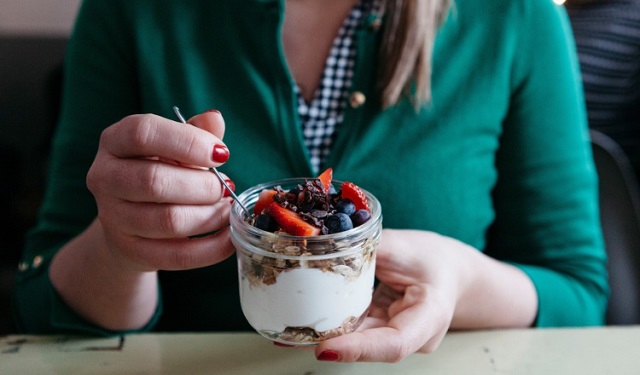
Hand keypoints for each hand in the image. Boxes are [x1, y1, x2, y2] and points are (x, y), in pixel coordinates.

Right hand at [86, 110, 235, 271]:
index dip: (188, 142)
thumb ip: (195, 132)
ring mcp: (113, 217)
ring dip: (211, 216)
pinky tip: (229, 236)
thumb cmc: (161, 170)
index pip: (143, 133)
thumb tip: (215, 119)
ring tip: (226, 209)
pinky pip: (177, 255)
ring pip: (169, 220)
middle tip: (225, 186)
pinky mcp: (130, 251)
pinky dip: (211, 248)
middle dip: (203, 185)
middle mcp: (104, 177)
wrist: (131, 221)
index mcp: (114, 141)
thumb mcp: (174, 146)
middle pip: (155, 181)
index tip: (222, 153)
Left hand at [313, 229, 537, 362]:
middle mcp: (414, 336)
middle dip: (331, 341)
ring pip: (358, 339)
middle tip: (292, 335)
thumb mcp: (407, 246)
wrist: (450, 271)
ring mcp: (396, 336)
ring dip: (325, 334)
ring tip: (287, 330)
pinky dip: (331, 324)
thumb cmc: (435, 259)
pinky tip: (301, 324)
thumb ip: (371, 245)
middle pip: (369, 345)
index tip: (323, 348)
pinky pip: (355, 329)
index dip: (357, 349)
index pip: (394, 343)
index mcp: (430, 316)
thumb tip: (327, 242)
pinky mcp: (380, 330)